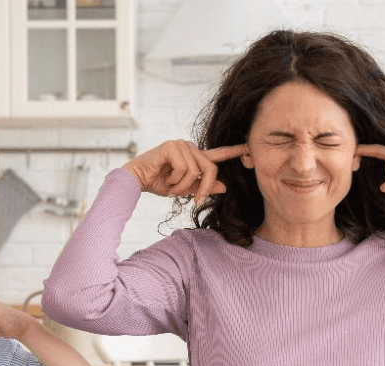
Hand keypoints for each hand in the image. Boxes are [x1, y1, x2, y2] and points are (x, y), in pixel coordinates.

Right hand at [123, 140, 247, 204]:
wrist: (136, 180)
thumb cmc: (158, 182)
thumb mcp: (185, 188)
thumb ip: (203, 186)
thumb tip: (224, 187)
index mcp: (194, 157)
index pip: (217, 154)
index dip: (234, 151)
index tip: (249, 149)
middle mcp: (190, 147)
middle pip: (211, 168)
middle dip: (205, 187)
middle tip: (196, 201)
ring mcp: (181, 145)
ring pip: (197, 171)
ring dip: (183, 185)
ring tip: (170, 185)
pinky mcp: (172, 146)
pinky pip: (185, 169)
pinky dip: (176, 180)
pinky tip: (165, 178)